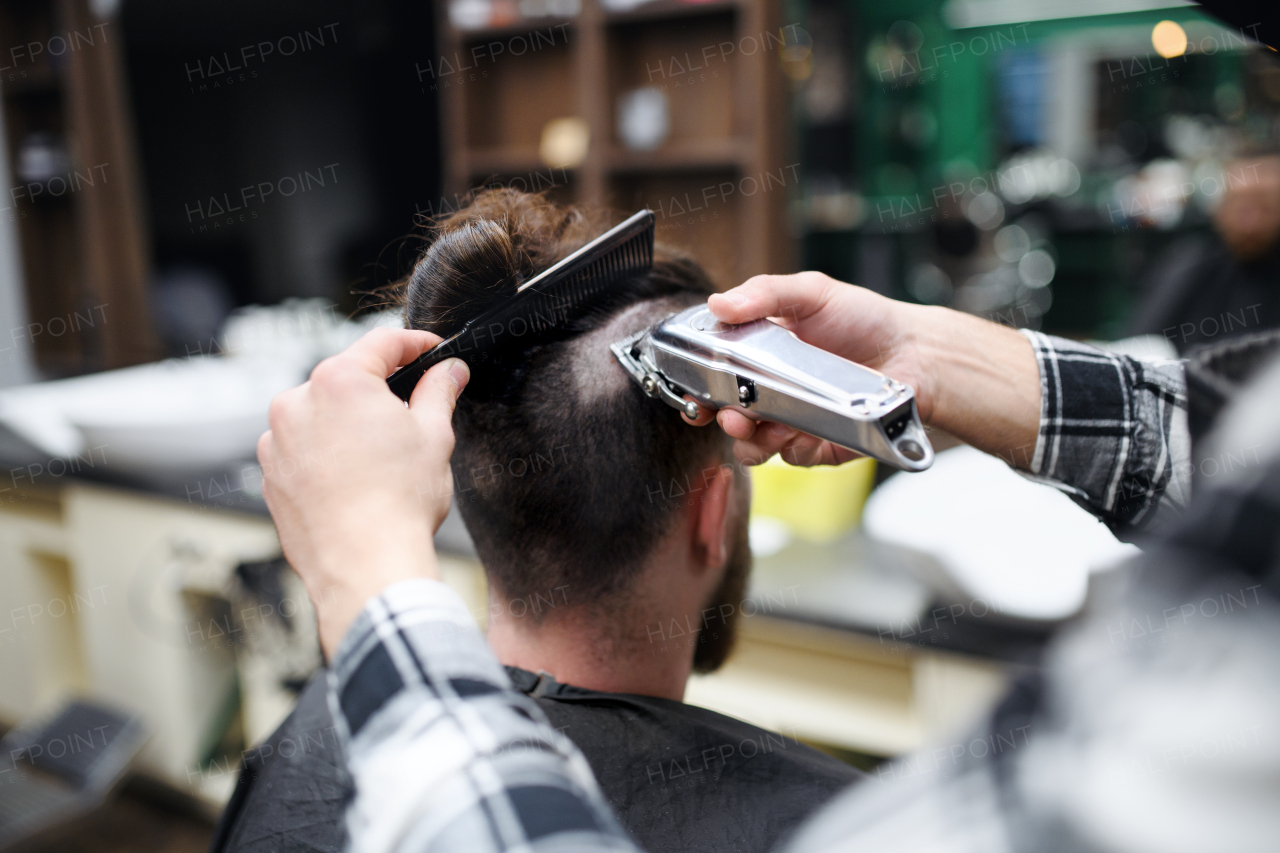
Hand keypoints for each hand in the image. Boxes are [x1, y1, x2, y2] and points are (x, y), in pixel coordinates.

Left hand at [257, 328, 469, 656]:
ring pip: (320, 415)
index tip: (432, 351)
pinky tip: (356, 481)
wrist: (365, 567)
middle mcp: (296, 403)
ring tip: (382, 457)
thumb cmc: (399, 503)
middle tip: (414, 409)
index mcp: (339, 381)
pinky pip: (302, 451)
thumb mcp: (434, 436)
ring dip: (348, 423)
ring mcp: (277, 442)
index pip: (381, 343)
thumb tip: (449, 372)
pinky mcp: (270, 477)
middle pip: (345, 379)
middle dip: (380, 389)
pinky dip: (326, 455)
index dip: (414, 343)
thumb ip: (438, 392)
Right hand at [686, 272, 1040, 468]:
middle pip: (726, 415)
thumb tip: (717, 304)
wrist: (916, 354)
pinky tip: (804, 431)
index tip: (691, 390)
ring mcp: (792, 420)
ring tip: (760, 426)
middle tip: (728, 413)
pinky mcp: (816, 445)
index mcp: (759, 353)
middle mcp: (771, 390)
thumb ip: (763, 294)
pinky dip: (791, 447)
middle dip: (719, 418)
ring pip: (752, 445)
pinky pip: (790, 457)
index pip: (714, 374)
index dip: (697, 385)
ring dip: (749, 440)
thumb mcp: (811, 292)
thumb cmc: (866, 319)